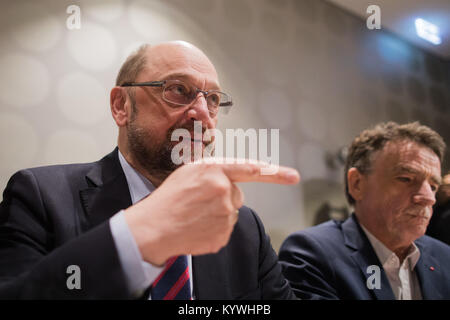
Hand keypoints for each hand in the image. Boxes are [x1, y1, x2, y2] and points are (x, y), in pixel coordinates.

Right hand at [124, 159, 299, 265]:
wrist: (153, 227)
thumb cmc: (168, 198)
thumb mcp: (188, 172)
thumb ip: (214, 171)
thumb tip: (233, 181)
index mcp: (213, 170)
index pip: (249, 169)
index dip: (274, 172)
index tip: (293, 176)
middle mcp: (223, 191)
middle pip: (237, 194)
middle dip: (224, 197)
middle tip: (200, 202)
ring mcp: (224, 216)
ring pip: (231, 213)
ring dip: (218, 214)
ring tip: (195, 215)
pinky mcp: (222, 236)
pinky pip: (225, 230)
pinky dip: (214, 229)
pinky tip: (197, 226)